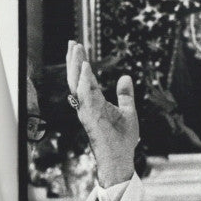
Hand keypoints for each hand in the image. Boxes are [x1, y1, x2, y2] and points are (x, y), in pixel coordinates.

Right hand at [66, 41, 138, 187]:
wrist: (122, 159)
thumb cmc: (123, 138)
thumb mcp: (128, 110)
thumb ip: (125, 95)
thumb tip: (125, 77)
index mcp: (95, 102)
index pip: (84, 79)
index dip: (80, 63)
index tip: (78, 46)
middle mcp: (87, 105)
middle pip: (76, 79)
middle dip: (73, 60)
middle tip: (72, 41)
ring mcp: (87, 111)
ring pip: (77, 85)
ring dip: (75, 66)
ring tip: (76, 49)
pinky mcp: (91, 118)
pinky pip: (85, 96)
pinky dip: (84, 81)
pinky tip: (85, 67)